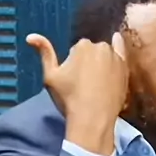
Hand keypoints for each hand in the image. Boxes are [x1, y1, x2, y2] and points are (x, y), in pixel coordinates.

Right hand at [27, 32, 127, 155]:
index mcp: (82, 46)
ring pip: (105, 54)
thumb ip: (44, 53)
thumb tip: (30, 36)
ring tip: (97, 84)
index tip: (73, 80)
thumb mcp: (50, 76)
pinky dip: (119, 46)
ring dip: (101, 62)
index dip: (73, 65)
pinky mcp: (125, 67)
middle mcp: (100, 46)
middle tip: (84, 83)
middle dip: (87, 62)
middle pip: (91, 51)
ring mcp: (115, 57)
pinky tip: (116, 39)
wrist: (93, 119)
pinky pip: (122, 52)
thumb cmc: (69, 98)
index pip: (76, 50)